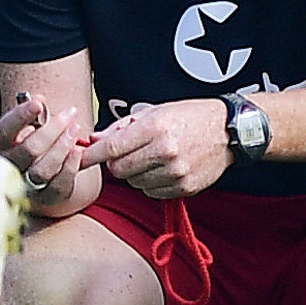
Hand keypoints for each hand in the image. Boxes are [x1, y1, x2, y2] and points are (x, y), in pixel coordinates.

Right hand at [0, 91, 91, 206]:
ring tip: (75, 129)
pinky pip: (58, 187)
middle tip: (70, 113)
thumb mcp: (30, 123)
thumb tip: (39, 102)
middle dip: (52, 129)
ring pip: (42, 170)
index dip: (21, 116)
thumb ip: (34, 113)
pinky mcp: (45, 199)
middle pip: (28, 150)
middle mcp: (8, 167)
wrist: (42, 165)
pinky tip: (77, 152)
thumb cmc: (34, 138)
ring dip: (62, 147)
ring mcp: (25, 186)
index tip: (39, 102)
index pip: (5, 131)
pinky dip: (69, 168)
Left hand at [85, 99, 233, 200]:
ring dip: (135, 174)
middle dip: (116, 163)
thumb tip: (93, 140)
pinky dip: (151, 183)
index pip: (112, 148)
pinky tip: (164, 169)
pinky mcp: (185, 188)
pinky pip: (152, 192)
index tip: (76, 159)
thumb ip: (121, 128)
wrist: (228, 131)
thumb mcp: (155, 112)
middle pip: (119, 169)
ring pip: (134, 183)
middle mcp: (165, 151)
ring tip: (152, 158)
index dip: (90, 155)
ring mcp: (176, 173)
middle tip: (128, 152)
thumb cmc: (189, 116)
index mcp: (155, 128)